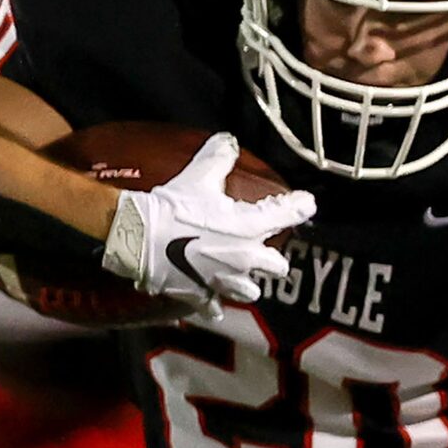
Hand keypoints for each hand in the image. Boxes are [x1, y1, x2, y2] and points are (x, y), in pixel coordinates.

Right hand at [99, 133, 314, 319]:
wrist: (140, 235)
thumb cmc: (174, 206)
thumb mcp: (198, 175)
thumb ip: (219, 157)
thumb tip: (229, 141)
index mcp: (250, 228)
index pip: (287, 215)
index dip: (300, 207)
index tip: (306, 203)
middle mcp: (246, 259)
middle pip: (277, 266)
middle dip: (272, 258)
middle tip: (262, 248)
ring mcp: (226, 281)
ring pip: (250, 291)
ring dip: (247, 282)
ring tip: (237, 273)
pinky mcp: (203, 294)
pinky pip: (214, 306)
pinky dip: (213, 303)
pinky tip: (211, 300)